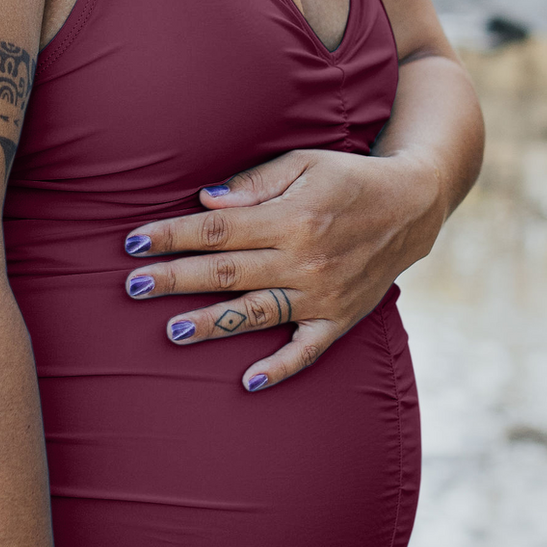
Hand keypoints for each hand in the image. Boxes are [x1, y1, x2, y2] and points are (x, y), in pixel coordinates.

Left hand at [122, 148, 445, 389]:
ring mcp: (322, 293)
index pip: (218, 230)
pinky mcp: (339, 317)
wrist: (413, 206)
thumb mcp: (304, 164)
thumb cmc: (348, 177)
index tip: (134, 241)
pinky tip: (248, 382)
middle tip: (133, 286)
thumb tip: (207, 202)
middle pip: (227, 271)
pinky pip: (307, 350)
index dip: (173, 235)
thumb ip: (255, 185)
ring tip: (173, 331)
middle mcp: (304, 259)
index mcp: (291, 218)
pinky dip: (279, 367)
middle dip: (177, 278)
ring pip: (256, 312)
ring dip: (213, 323)